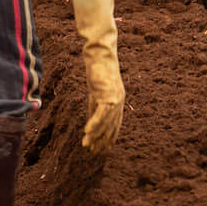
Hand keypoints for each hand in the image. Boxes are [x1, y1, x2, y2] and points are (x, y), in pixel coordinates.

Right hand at [68, 0, 124, 154]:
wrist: (99, 53)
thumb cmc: (97, 68)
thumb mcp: (96, 90)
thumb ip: (95, 104)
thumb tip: (90, 120)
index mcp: (117, 100)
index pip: (114, 123)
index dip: (108, 137)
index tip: (101, 148)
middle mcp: (119, 101)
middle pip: (112, 126)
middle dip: (103, 140)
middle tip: (95, 153)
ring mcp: (115, 98)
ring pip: (106, 123)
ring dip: (96, 136)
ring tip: (88, 147)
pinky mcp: (108, 94)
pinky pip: (101, 114)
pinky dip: (94, 124)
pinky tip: (87, 133)